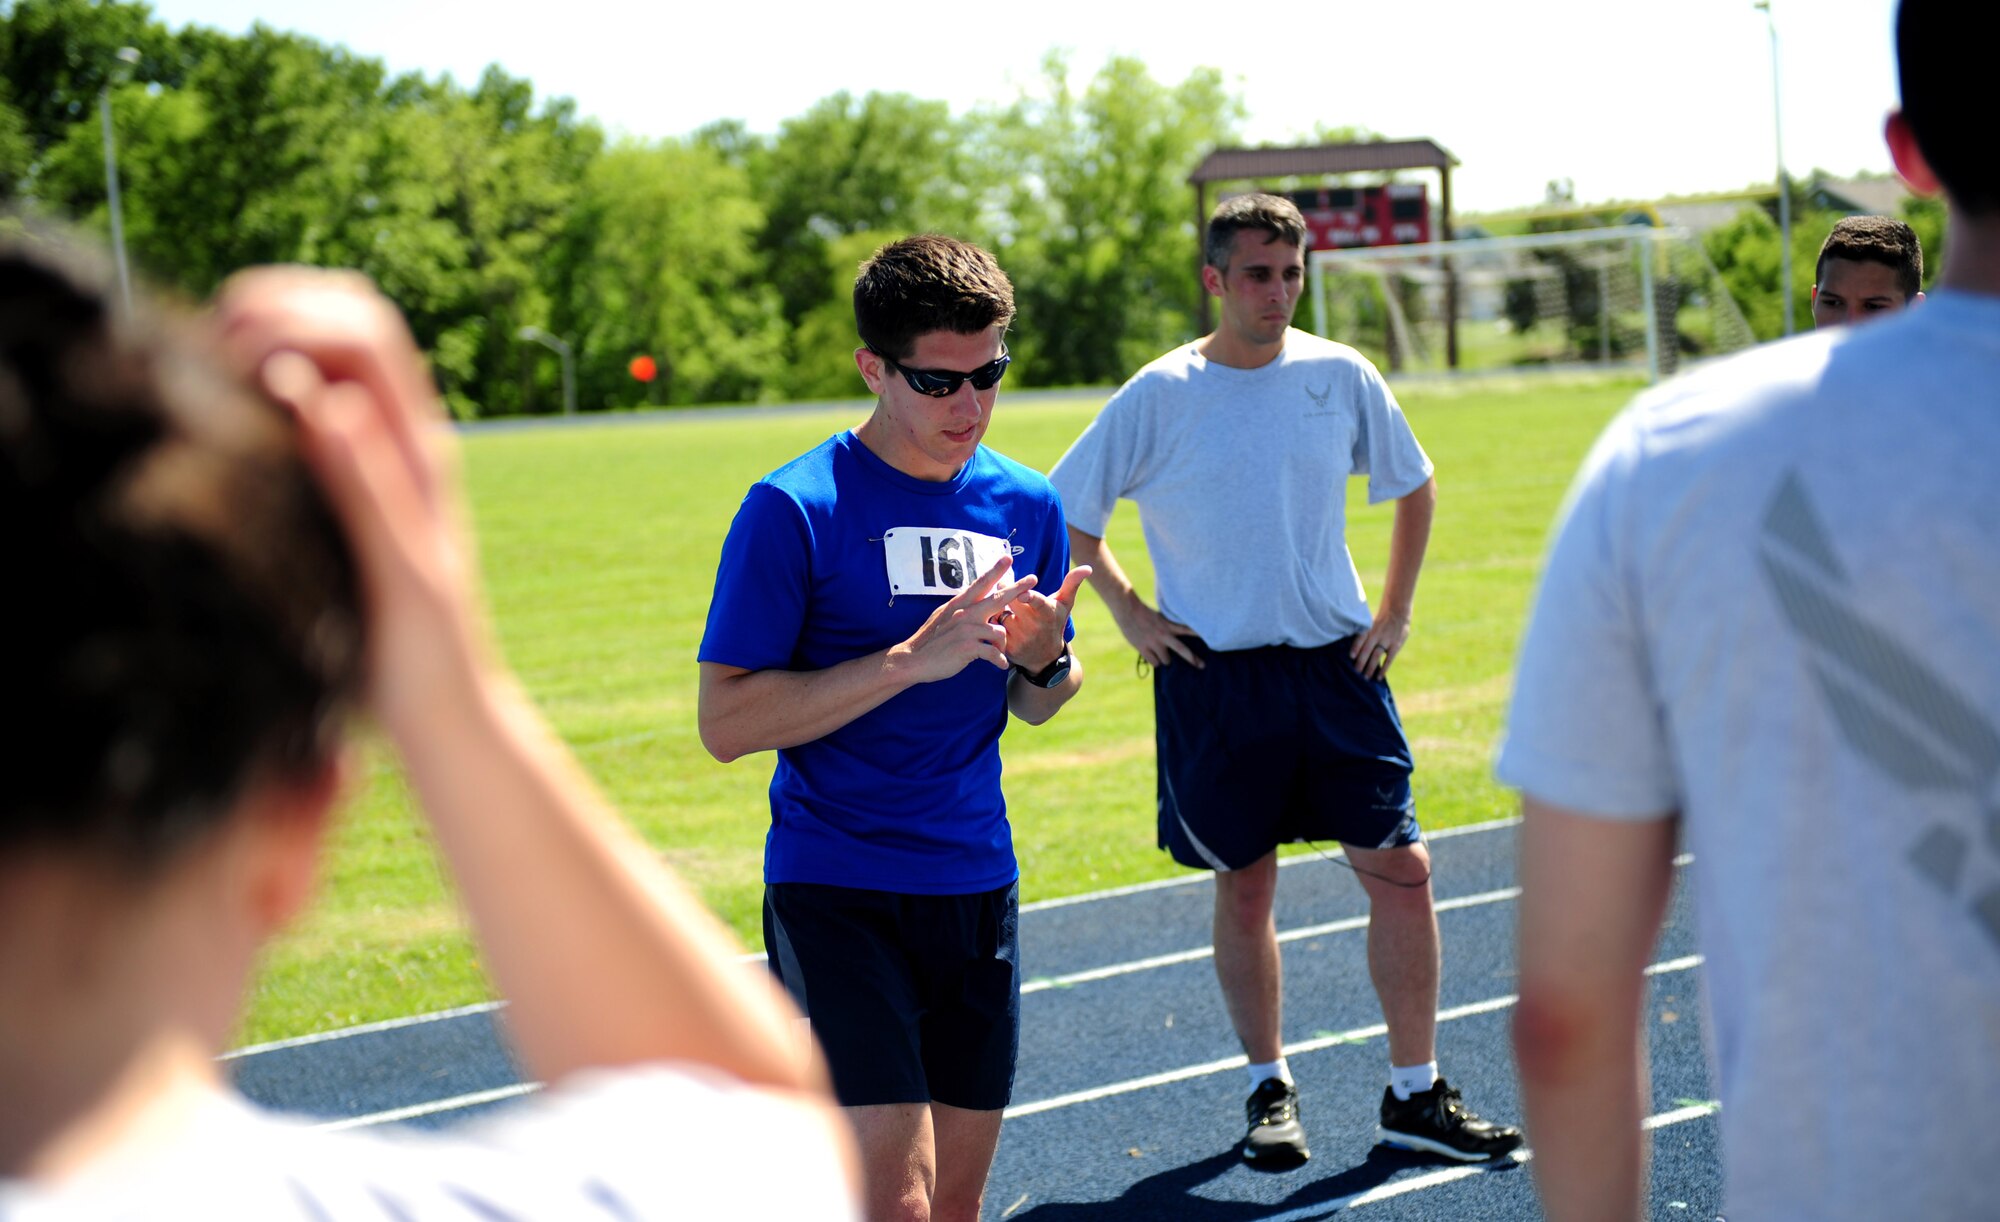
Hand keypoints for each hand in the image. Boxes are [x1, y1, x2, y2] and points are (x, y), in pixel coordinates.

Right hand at [212, 267, 481, 739]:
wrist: (439, 705)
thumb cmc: (425, 652)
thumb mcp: (399, 573)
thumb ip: (366, 490)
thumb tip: (326, 400)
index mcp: (419, 447)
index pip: (367, 331)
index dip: (297, 315)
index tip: (234, 351)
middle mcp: (398, 439)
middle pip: (345, 319)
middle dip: (275, 307)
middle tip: (209, 346)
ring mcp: (369, 457)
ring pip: (322, 356)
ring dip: (263, 335)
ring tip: (203, 367)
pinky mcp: (339, 485)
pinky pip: (298, 405)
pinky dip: (253, 383)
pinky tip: (211, 412)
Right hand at [891, 555, 1037, 683]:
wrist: (913, 659)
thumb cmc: (930, 640)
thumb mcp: (943, 616)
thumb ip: (961, 608)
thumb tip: (974, 600)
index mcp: (959, 604)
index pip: (980, 584)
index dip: (995, 570)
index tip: (1007, 558)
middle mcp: (965, 613)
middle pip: (997, 598)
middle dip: (1017, 588)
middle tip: (1034, 579)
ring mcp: (966, 629)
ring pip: (1000, 631)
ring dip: (1003, 645)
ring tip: (999, 654)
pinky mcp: (968, 647)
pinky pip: (994, 652)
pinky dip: (999, 660)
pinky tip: (1000, 665)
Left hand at [999, 565, 1090, 671]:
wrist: (1045, 657)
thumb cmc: (1054, 622)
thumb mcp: (1065, 604)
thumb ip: (1072, 583)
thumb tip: (1088, 567)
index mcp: (1047, 613)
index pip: (1038, 603)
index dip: (1030, 597)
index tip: (1023, 593)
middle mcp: (1034, 627)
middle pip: (1013, 604)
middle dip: (1006, 592)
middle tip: (1001, 585)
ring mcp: (1020, 639)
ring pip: (1001, 615)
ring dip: (997, 608)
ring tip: (998, 604)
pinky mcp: (1007, 648)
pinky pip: (994, 630)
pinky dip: (991, 623)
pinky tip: (990, 619)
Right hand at [1110, 595, 1203, 669]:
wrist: (1127, 610)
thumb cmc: (1141, 612)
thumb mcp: (1158, 617)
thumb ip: (1166, 627)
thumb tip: (1171, 638)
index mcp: (1168, 625)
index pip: (1187, 630)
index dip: (1198, 634)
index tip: (1211, 637)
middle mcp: (1163, 635)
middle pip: (1182, 650)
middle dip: (1192, 659)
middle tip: (1202, 665)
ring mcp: (1154, 643)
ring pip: (1166, 661)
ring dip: (1164, 659)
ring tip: (1159, 652)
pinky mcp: (1144, 648)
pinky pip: (1154, 663)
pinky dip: (1154, 661)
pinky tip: (1150, 654)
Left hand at [1350, 609, 1411, 678]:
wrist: (1398, 611)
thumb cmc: (1380, 619)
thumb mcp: (1369, 622)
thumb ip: (1362, 633)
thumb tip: (1351, 647)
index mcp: (1369, 629)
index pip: (1360, 638)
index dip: (1355, 647)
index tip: (1350, 657)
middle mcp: (1376, 635)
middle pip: (1366, 650)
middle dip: (1360, 662)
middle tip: (1355, 673)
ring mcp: (1386, 640)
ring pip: (1376, 656)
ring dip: (1370, 668)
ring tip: (1365, 677)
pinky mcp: (1395, 645)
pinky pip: (1389, 659)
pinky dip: (1384, 669)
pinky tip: (1379, 677)